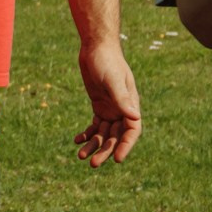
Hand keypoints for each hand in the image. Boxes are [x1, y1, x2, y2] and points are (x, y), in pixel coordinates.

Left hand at [73, 38, 140, 167]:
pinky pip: (95, 126)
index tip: (117, 160)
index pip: (132, 131)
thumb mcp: (112, 80)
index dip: (126, 146)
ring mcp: (110, 108)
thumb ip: (122, 99)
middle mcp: (122, 109)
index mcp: (130, 104)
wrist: (95, 47)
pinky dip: (87, 134)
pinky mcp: (99, 105)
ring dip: (94, 145)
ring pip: (104, 134)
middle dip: (106, 151)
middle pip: (116, 136)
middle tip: (93, 164)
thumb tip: (135, 117)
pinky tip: (77, 140)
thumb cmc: (107, 61)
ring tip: (80, 155)